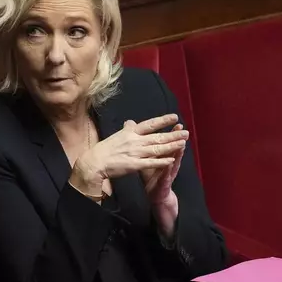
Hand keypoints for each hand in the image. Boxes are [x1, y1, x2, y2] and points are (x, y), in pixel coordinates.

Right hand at [70, 114, 186, 195]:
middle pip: (157, 136)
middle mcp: (135, 141)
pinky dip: (161, 161)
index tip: (175, 117)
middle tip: (186, 132)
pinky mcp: (134, 165)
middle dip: (173, 134)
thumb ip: (127, 129)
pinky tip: (171, 159)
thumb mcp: (117, 135)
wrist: (95, 162)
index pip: (150, 124)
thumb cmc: (106, 149)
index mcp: (131, 132)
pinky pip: (150, 163)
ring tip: (183, 143)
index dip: (163, 120)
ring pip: (157, 148)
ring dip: (171, 146)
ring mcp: (135, 153)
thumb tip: (131, 122)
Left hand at [141, 124, 185, 236]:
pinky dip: (168, 169)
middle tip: (182, 129)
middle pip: (172, 148)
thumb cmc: (151, 175)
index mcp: (162, 155)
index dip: (169, 130)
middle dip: (177, 138)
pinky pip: (166, 175)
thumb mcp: (147, 158)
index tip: (173, 119)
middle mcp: (168, 161)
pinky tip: (170, 164)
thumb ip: (144, 145)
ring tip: (182, 144)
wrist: (154, 194)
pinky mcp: (164, 182)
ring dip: (178, 153)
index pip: (166, 140)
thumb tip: (136, 130)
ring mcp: (168, 172)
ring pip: (173, 160)